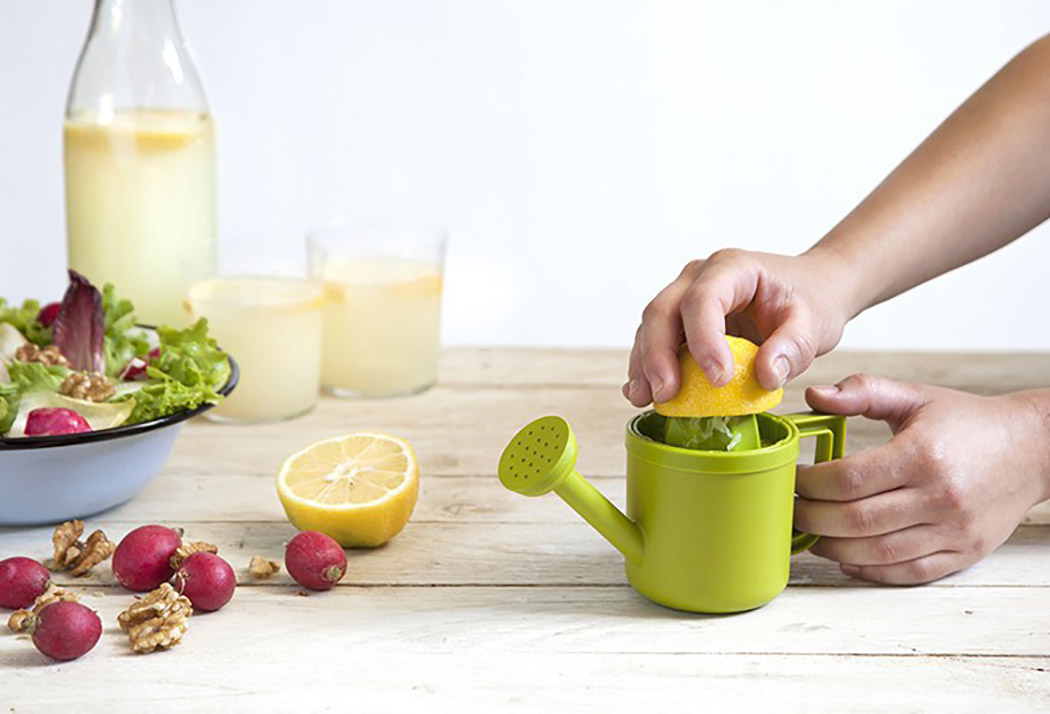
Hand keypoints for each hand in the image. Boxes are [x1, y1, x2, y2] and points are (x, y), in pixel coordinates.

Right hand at [623, 247, 855, 406]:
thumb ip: (794, 348)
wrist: (810, 290)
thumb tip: (765, 376)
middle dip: (658, 355)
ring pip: (652, 326)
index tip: (718, 378)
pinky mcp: (682, 321)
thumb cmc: (811, 299)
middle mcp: (699, 276)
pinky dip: (649, 368)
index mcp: (733, 267)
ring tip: (646, 399)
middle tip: (665, 394)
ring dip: (645, 365)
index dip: (704, 339)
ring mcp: (685, 296)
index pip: (704, 299)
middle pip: (663, 310)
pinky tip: (643, 393)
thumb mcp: (814, 323)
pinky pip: (657, 341)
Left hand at [795, 374, 1049, 583]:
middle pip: (857, 521)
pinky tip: (845, 557)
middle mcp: (940, 496)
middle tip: (789, 510)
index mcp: (922, 455)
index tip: (791, 479)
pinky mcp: (964, 553)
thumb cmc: (967, 422)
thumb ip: (863, 392)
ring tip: (810, 534)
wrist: (1034, 449)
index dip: (810, 484)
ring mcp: (954, 530)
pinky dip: (870, 570)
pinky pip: (908, 572)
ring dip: (833, 549)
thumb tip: (813, 395)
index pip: (850, 479)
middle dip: (812, 518)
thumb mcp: (915, 397)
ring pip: (878, 553)